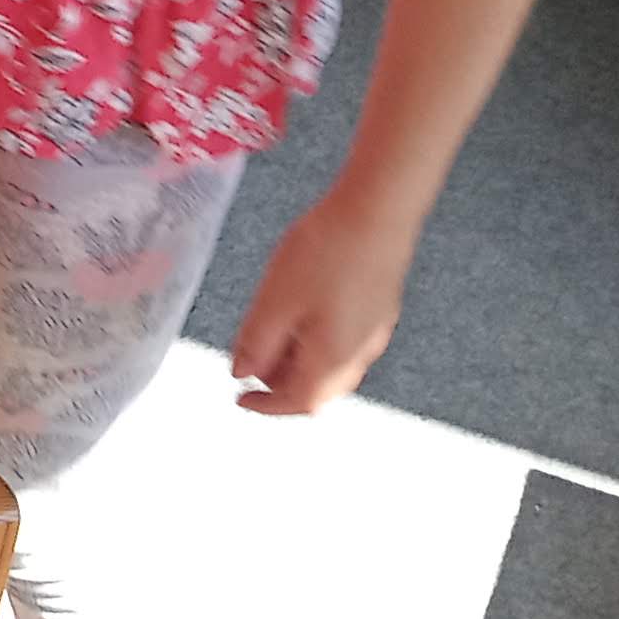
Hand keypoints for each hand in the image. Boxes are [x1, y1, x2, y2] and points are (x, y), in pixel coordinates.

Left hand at [230, 192, 415, 414]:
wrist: (377, 212)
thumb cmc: (326, 254)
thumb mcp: (275, 301)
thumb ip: (256, 343)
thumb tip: (242, 374)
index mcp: (334, 360)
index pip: (298, 402)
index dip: (265, 406)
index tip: (239, 398)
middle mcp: (360, 354)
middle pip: (318, 388)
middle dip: (280, 384)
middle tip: (250, 366)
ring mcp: (374, 331)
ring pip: (332, 365)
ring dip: (298, 362)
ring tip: (268, 338)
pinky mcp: (379, 308)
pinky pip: (344, 341)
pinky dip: (315, 343)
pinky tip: (299, 316)